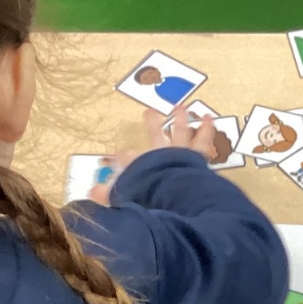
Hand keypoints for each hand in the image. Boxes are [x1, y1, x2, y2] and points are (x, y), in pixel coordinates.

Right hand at [90, 109, 218, 202]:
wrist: (170, 192)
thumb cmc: (147, 195)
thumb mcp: (122, 196)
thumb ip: (107, 195)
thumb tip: (91, 194)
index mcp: (139, 164)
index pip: (127, 159)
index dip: (122, 157)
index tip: (117, 155)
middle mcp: (158, 152)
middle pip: (154, 135)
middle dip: (151, 124)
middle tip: (148, 112)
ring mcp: (178, 151)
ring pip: (179, 131)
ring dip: (180, 119)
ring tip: (181, 107)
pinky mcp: (195, 154)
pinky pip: (203, 138)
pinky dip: (207, 128)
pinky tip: (211, 117)